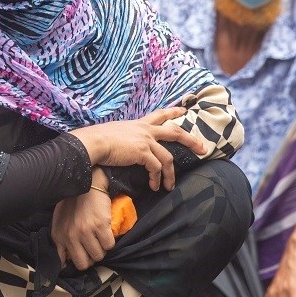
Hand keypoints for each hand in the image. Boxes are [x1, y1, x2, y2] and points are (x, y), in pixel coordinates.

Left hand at [51, 187, 114, 270]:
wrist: (87, 184)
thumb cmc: (73, 203)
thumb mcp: (60, 222)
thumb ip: (61, 241)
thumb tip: (65, 262)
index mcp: (58, 235)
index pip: (65, 262)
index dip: (77, 260)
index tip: (82, 256)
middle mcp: (70, 236)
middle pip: (84, 263)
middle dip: (90, 258)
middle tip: (94, 248)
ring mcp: (85, 232)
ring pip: (98, 255)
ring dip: (101, 250)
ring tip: (101, 240)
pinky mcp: (100, 226)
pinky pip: (109, 245)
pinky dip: (110, 242)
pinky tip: (107, 234)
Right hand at [69, 108, 206, 190]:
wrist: (92, 143)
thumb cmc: (97, 140)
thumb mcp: (114, 134)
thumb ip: (123, 138)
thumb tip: (121, 147)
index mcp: (138, 124)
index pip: (159, 114)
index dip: (173, 111)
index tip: (183, 110)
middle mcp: (145, 130)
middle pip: (175, 132)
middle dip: (191, 140)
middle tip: (203, 148)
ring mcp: (146, 140)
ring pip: (168, 157)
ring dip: (170, 174)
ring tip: (169, 186)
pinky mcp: (143, 152)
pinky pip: (157, 167)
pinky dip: (157, 178)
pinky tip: (154, 186)